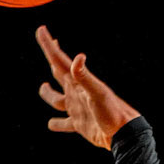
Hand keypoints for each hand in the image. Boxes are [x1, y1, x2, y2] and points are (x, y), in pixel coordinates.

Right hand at [37, 28, 139, 149]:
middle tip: (48, 44)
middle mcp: (76, 93)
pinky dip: (56, 123)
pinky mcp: (80, 124)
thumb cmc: (112, 112)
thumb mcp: (97, 92)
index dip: (49, 46)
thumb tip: (78, 57)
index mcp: (78, 83)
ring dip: (49, 94)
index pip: (59, 61)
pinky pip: (63, 123)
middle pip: (58, 73)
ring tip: (43, 87)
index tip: (41, 30)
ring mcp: (77, 108)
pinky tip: (51, 123)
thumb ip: (84, 77)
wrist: (122, 133)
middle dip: (52, 58)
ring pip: (57, 100)